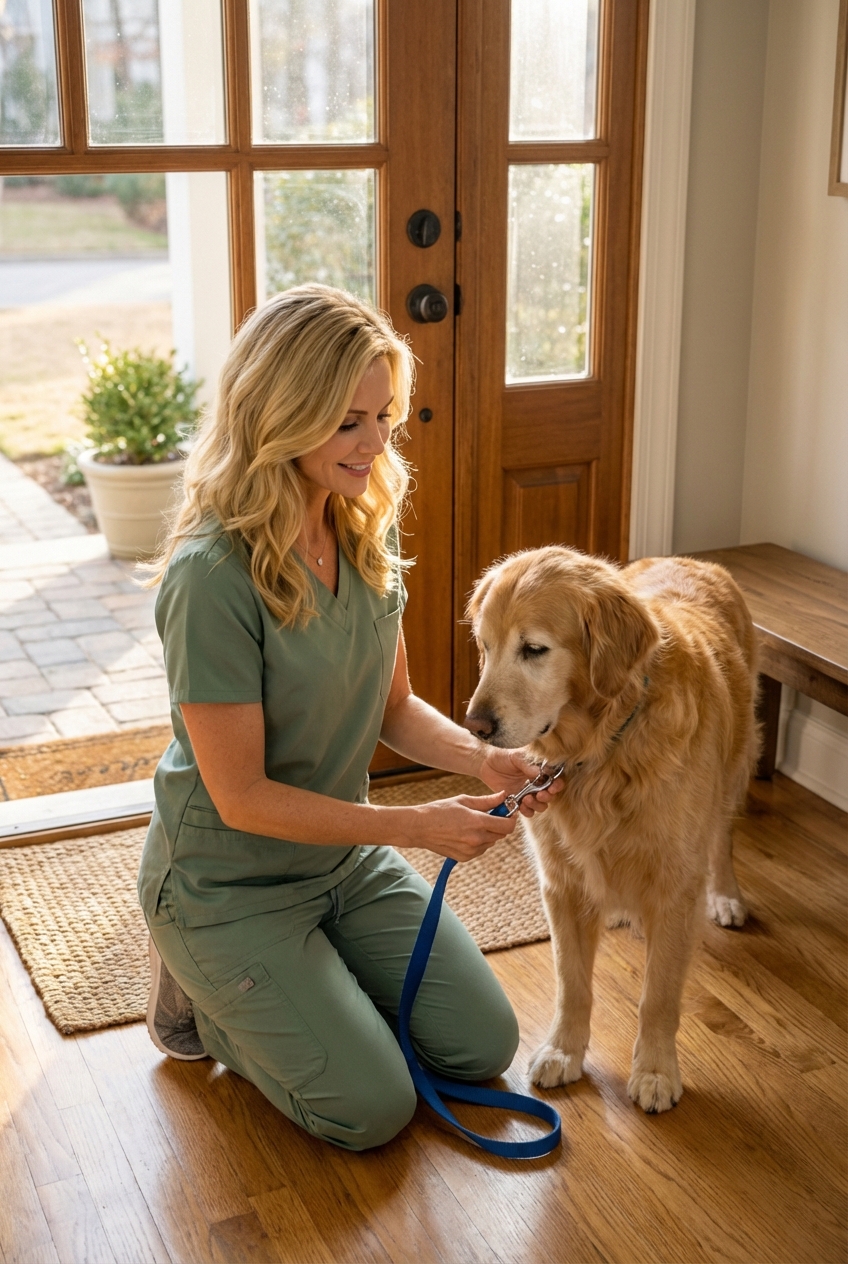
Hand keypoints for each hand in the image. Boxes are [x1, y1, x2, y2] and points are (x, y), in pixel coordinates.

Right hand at [392, 792, 518, 862]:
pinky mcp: (465, 857)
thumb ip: (487, 801)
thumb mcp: (463, 801)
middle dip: (499, 824)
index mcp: (478, 822)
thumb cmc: (440, 810)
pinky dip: (478, 841)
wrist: (419, 827)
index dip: (510, 818)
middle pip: (501, 834)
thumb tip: (504, 796)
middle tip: (488, 815)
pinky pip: (480, 849)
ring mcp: (471, 850)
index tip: (507, 812)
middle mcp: (477, 839)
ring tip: (472, 823)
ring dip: (488, 833)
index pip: (507, 826)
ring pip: (491, 842)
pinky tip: (465, 833)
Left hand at [476, 746, 563, 817]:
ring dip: (537, 805)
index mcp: (540, 769)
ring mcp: (528, 792)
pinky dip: (527, 811)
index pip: (555, 778)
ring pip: (541, 805)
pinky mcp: (518, 800)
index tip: (552, 788)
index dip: (557, 785)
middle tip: (539, 795)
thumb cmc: (502, 754)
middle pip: (550, 795)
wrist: (485, 762)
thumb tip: (541, 773)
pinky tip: (521, 806)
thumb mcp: (516, 756)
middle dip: (547, 797)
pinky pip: (528, 811)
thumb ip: (528, 765)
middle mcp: (537, 782)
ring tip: (526, 799)